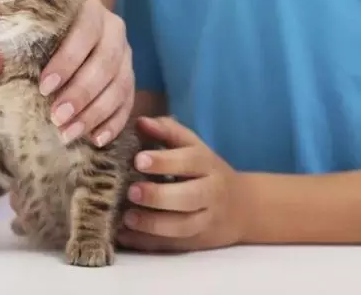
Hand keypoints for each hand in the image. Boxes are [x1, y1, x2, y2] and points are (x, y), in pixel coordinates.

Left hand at [0, 0, 133, 145]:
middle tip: (57, 117)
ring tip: (68, 133)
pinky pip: (128, 103)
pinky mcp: (130, 78)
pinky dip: (113, 123)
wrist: (66, 30)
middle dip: (81, 93)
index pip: (85, 31)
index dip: (67, 60)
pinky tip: (95, 139)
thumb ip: (4, 45)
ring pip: (119, 85)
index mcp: (88, 10)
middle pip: (106, 62)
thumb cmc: (38, 33)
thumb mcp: (19, 33)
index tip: (44, 87)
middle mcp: (114, 30)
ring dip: (95, 113)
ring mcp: (126, 55)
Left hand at [116, 116, 248, 251]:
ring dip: (153, 224)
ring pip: (183, 226)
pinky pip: (172, 245)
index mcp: (207, 164)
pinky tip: (124, 235)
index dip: (164, 161)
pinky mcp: (195, 242)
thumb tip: (140, 122)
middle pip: (189, 197)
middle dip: (158, 196)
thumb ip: (167, 131)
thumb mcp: (192, 145)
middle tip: (131, 191)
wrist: (241, 206)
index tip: (138, 160)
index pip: (189, 161)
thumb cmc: (203, 169)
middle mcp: (210, 193)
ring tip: (126, 217)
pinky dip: (147, 242)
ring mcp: (205, 220)